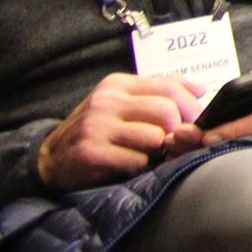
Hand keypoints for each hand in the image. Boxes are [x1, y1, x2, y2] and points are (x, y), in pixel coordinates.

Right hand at [36, 74, 200, 191]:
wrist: (51, 159)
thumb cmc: (98, 130)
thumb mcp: (124, 104)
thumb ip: (160, 93)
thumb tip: (200, 89)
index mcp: (118, 85)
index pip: (170, 87)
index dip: (191, 107)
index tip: (195, 123)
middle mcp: (106, 101)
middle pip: (167, 112)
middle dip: (177, 132)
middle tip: (172, 144)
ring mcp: (96, 126)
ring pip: (154, 137)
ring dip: (157, 152)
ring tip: (147, 154)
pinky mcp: (90, 152)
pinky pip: (136, 160)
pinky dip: (139, 166)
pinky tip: (128, 165)